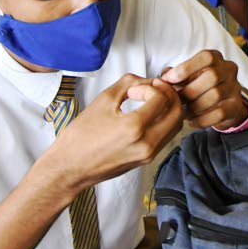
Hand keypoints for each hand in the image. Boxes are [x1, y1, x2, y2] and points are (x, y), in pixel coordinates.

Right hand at [41, 74, 183, 188]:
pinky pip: (166, 137)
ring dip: (170, 108)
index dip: (152, 86)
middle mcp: (146, 144)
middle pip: (177, 112)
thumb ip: (128, 83)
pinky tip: (150, 113)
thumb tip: (146, 80)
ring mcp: (149, 154)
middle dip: (170, 94)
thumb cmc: (80, 136)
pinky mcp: (147, 160)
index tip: (135, 89)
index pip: (161, 98)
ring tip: (153, 99)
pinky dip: (165, 121)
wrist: (70, 168)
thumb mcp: (103, 101)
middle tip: (155, 87)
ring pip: (175, 126)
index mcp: (134, 128)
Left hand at [161, 50, 247, 129]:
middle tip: (177, 100)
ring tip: (182, 112)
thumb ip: (174, 75)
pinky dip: (201, 119)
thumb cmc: (200, 87)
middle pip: (212, 76)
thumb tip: (160, 80)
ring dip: (194, 106)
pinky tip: (191, 121)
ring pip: (215, 95)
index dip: (185, 68)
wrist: (223, 105)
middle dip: (189, 90)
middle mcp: (229, 70)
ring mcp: (235, 88)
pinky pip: (219, 113)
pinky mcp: (236, 106)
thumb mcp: (188, 77)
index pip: (206, 57)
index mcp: (216, 58)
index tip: (168, 80)